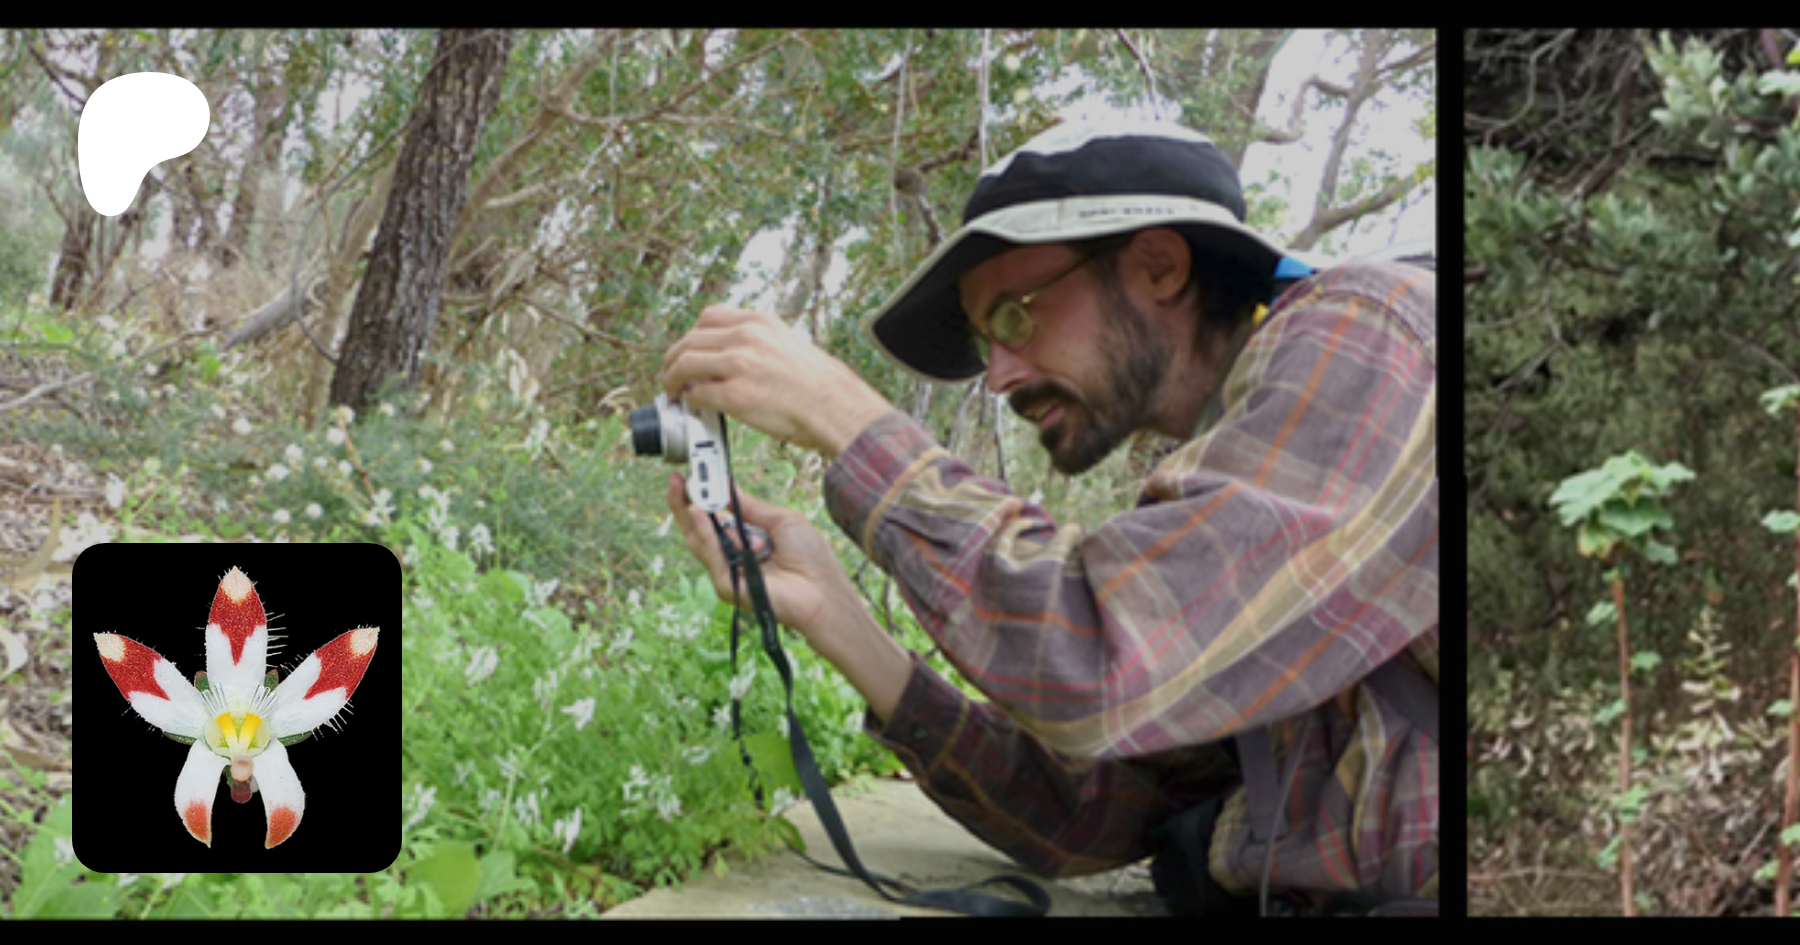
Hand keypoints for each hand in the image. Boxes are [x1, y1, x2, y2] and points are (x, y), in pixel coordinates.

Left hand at [660, 306, 892, 459]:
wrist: (834, 405)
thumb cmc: (817, 383)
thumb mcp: (786, 344)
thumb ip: (757, 343)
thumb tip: (729, 356)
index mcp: (759, 322)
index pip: (708, 317)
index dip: (692, 335)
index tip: (689, 349)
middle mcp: (746, 338)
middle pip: (690, 339)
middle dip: (674, 358)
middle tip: (671, 374)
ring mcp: (739, 365)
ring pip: (685, 363)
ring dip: (672, 378)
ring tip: (672, 391)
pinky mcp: (735, 395)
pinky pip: (697, 393)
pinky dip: (689, 399)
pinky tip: (692, 405)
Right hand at [665, 472, 914, 722]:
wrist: (822, 589)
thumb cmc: (810, 557)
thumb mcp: (780, 520)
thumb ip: (750, 507)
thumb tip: (727, 487)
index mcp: (746, 539)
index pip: (714, 518)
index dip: (700, 499)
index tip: (690, 478)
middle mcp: (733, 556)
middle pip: (698, 530)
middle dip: (684, 504)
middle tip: (675, 482)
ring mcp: (728, 572)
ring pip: (700, 541)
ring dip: (693, 515)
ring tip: (686, 491)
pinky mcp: (728, 587)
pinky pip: (711, 557)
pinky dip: (705, 534)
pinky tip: (701, 515)